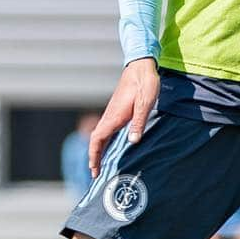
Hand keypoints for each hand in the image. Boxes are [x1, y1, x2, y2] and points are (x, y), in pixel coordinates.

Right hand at [88, 58, 159, 176]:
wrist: (141, 66)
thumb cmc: (145, 83)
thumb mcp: (145, 104)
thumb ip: (139, 122)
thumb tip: (133, 142)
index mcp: (115, 116)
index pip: (97, 139)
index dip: (94, 155)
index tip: (93, 169)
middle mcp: (110, 115)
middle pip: (96, 139)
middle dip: (94, 156)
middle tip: (95, 172)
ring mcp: (112, 112)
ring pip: (100, 134)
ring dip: (98, 149)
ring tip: (100, 163)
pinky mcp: (117, 109)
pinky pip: (106, 129)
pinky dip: (104, 141)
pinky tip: (110, 145)